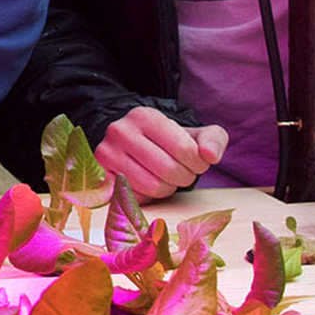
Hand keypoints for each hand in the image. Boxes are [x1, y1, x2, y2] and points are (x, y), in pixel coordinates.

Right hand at [95, 107, 228, 200]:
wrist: (132, 144)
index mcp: (144, 116)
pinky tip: (149, 183)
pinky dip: (150, 196)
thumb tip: (211, 156)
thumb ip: (213, 140)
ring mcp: (106, 154)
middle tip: (183, 172)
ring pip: (153, 187)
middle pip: (169, 170)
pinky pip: (137, 198)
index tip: (196, 163)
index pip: (184, 149)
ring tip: (167, 178)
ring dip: (168, 188)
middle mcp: (120, 131)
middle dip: (184, 177)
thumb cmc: (168, 142)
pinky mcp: (101, 176)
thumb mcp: (194, 134)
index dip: (198, 163)